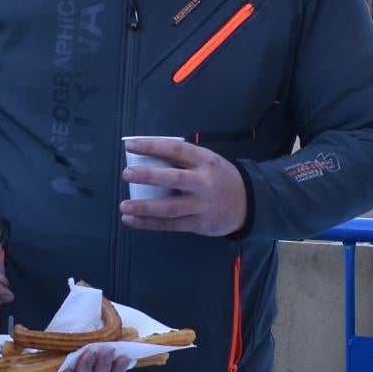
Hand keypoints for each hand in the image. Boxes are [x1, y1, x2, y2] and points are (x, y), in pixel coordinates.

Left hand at [121, 136, 250, 236]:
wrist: (248, 203)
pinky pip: (170, 225)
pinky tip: (131, 220)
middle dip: (148, 176)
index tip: (130, 146)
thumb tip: (146, 156)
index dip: (152, 146)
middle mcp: (204, 182)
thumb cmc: (219, 178)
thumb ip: (182, 160)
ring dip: (144, 207)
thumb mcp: (207, 162)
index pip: (176, 150)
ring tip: (124, 206)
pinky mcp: (199, 224)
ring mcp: (202, 205)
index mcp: (205, 160)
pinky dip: (149, 223)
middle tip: (126, 174)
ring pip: (169, 207)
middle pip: (173, 179)